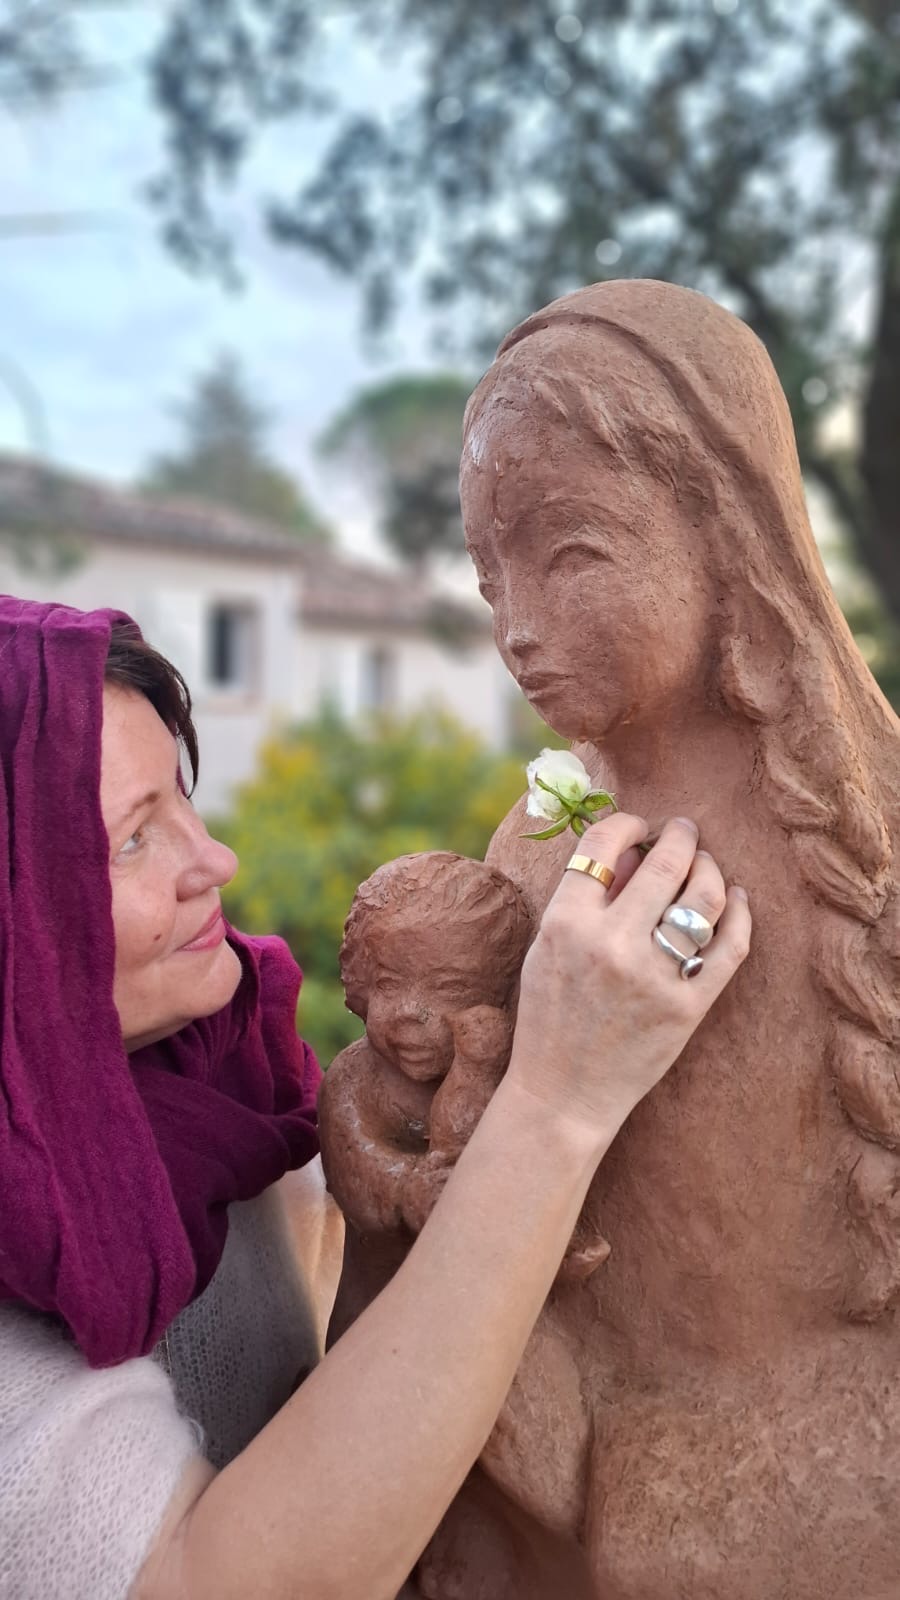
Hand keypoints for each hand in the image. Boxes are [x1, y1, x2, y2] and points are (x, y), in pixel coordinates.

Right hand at [505, 813, 750, 1146]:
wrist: (564, 1093)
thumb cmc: (550, 1016)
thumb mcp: (547, 949)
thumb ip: (586, 897)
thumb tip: (633, 851)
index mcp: (566, 924)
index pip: (602, 844)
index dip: (626, 823)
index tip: (638, 826)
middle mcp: (611, 944)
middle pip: (665, 863)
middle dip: (680, 836)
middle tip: (684, 831)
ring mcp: (653, 976)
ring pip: (704, 897)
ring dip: (710, 868)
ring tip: (705, 864)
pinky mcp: (688, 1006)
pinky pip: (730, 946)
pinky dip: (740, 914)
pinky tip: (736, 900)